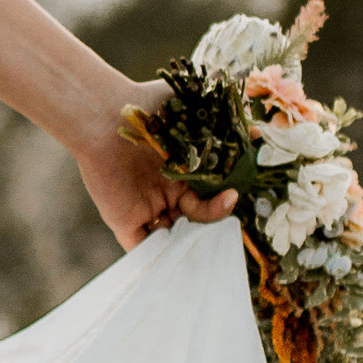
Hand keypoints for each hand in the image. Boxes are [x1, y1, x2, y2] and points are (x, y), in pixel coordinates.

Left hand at [74, 77, 240, 251]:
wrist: (103, 113)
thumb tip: (259, 132)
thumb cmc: (144, 104)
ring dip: (192, 241)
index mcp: (181, 171)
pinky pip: (144, 249)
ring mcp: (146, 209)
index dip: (223, 201)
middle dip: (214, 219)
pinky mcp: (124, 222)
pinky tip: (180, 252)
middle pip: (196, 219)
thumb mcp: (190, 106)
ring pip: (175, 237)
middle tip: (227, 205)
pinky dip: (161, 257)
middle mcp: (165, 192)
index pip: (208, 196)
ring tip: (207, 232)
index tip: (235, 193)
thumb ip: (223, 119)